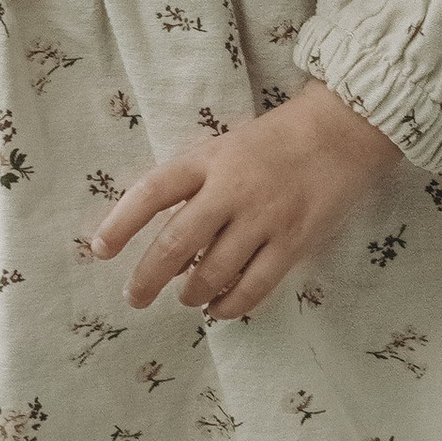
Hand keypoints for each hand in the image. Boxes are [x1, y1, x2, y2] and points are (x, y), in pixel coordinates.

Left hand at [95, 83, 404, 318]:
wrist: (342, 132)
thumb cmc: (274, 143)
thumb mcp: (223, 149)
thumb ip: (192, 185)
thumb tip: (161, 245)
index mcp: (208, 160)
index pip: (153, 192)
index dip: (121, 223)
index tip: (99, 250)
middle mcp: (233, 188)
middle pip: (176, 243)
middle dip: (147, 279)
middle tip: (136, 298)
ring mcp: (265, 217)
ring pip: (213, 272)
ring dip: (190, 294)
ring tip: (187, 298)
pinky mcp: (295, 241)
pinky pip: (254, 287)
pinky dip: (230, 305)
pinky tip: (219, 308)